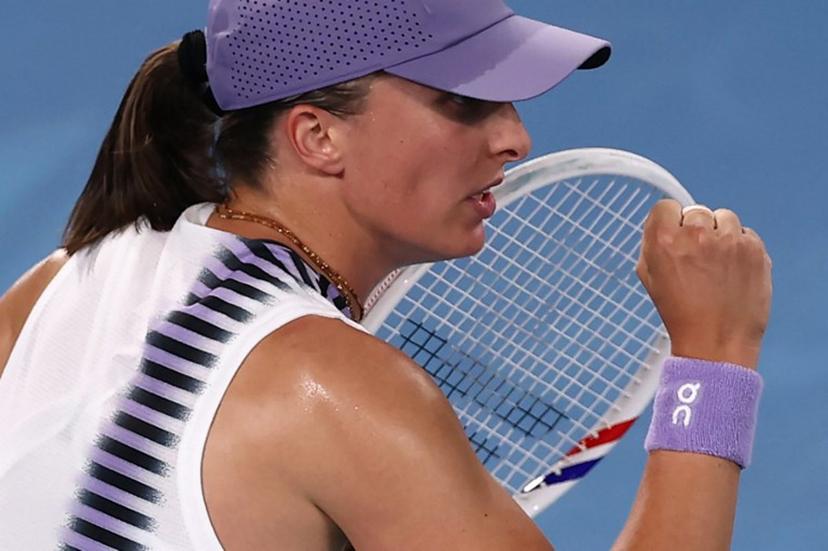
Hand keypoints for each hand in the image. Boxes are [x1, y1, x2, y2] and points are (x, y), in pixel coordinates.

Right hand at [636, 200, 771, 368]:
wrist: (716, 342)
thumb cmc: (680, 313)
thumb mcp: (650, 278)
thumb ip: (653, 245)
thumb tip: (662, 225)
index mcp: (664, 240)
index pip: (666, 207)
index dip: (669, 222)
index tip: (675, 235)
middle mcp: (696, 234)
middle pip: (696, 211)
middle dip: (696, 229)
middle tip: (697, 256)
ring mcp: (729, 240)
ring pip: (723, 218)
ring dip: (720, 234)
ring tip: (718, 263)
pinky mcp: (754, 249)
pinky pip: (746, 234)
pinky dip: (740, 247)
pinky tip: (733, 270)